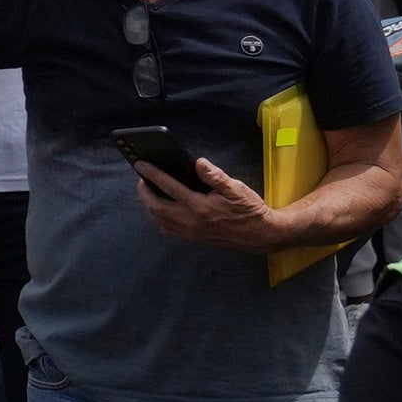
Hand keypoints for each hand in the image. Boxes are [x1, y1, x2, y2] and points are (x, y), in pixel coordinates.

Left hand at [133, 153, 292, 255]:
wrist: (261, 235)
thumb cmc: (250, 210)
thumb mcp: (237, 189)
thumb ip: (216, 177)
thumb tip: (198, 163)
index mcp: (201, 207)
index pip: (170, 187)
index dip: (153, 175)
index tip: (140, 164)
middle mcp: (192, 221)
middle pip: (156, 206)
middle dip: (144, 192)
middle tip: (141, 179)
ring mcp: (191, 232)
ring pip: (159, 219)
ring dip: (149, 205)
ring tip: (148, 191)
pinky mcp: (193, 238)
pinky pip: (167, 229)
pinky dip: (158, 218)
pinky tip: (160, 208)